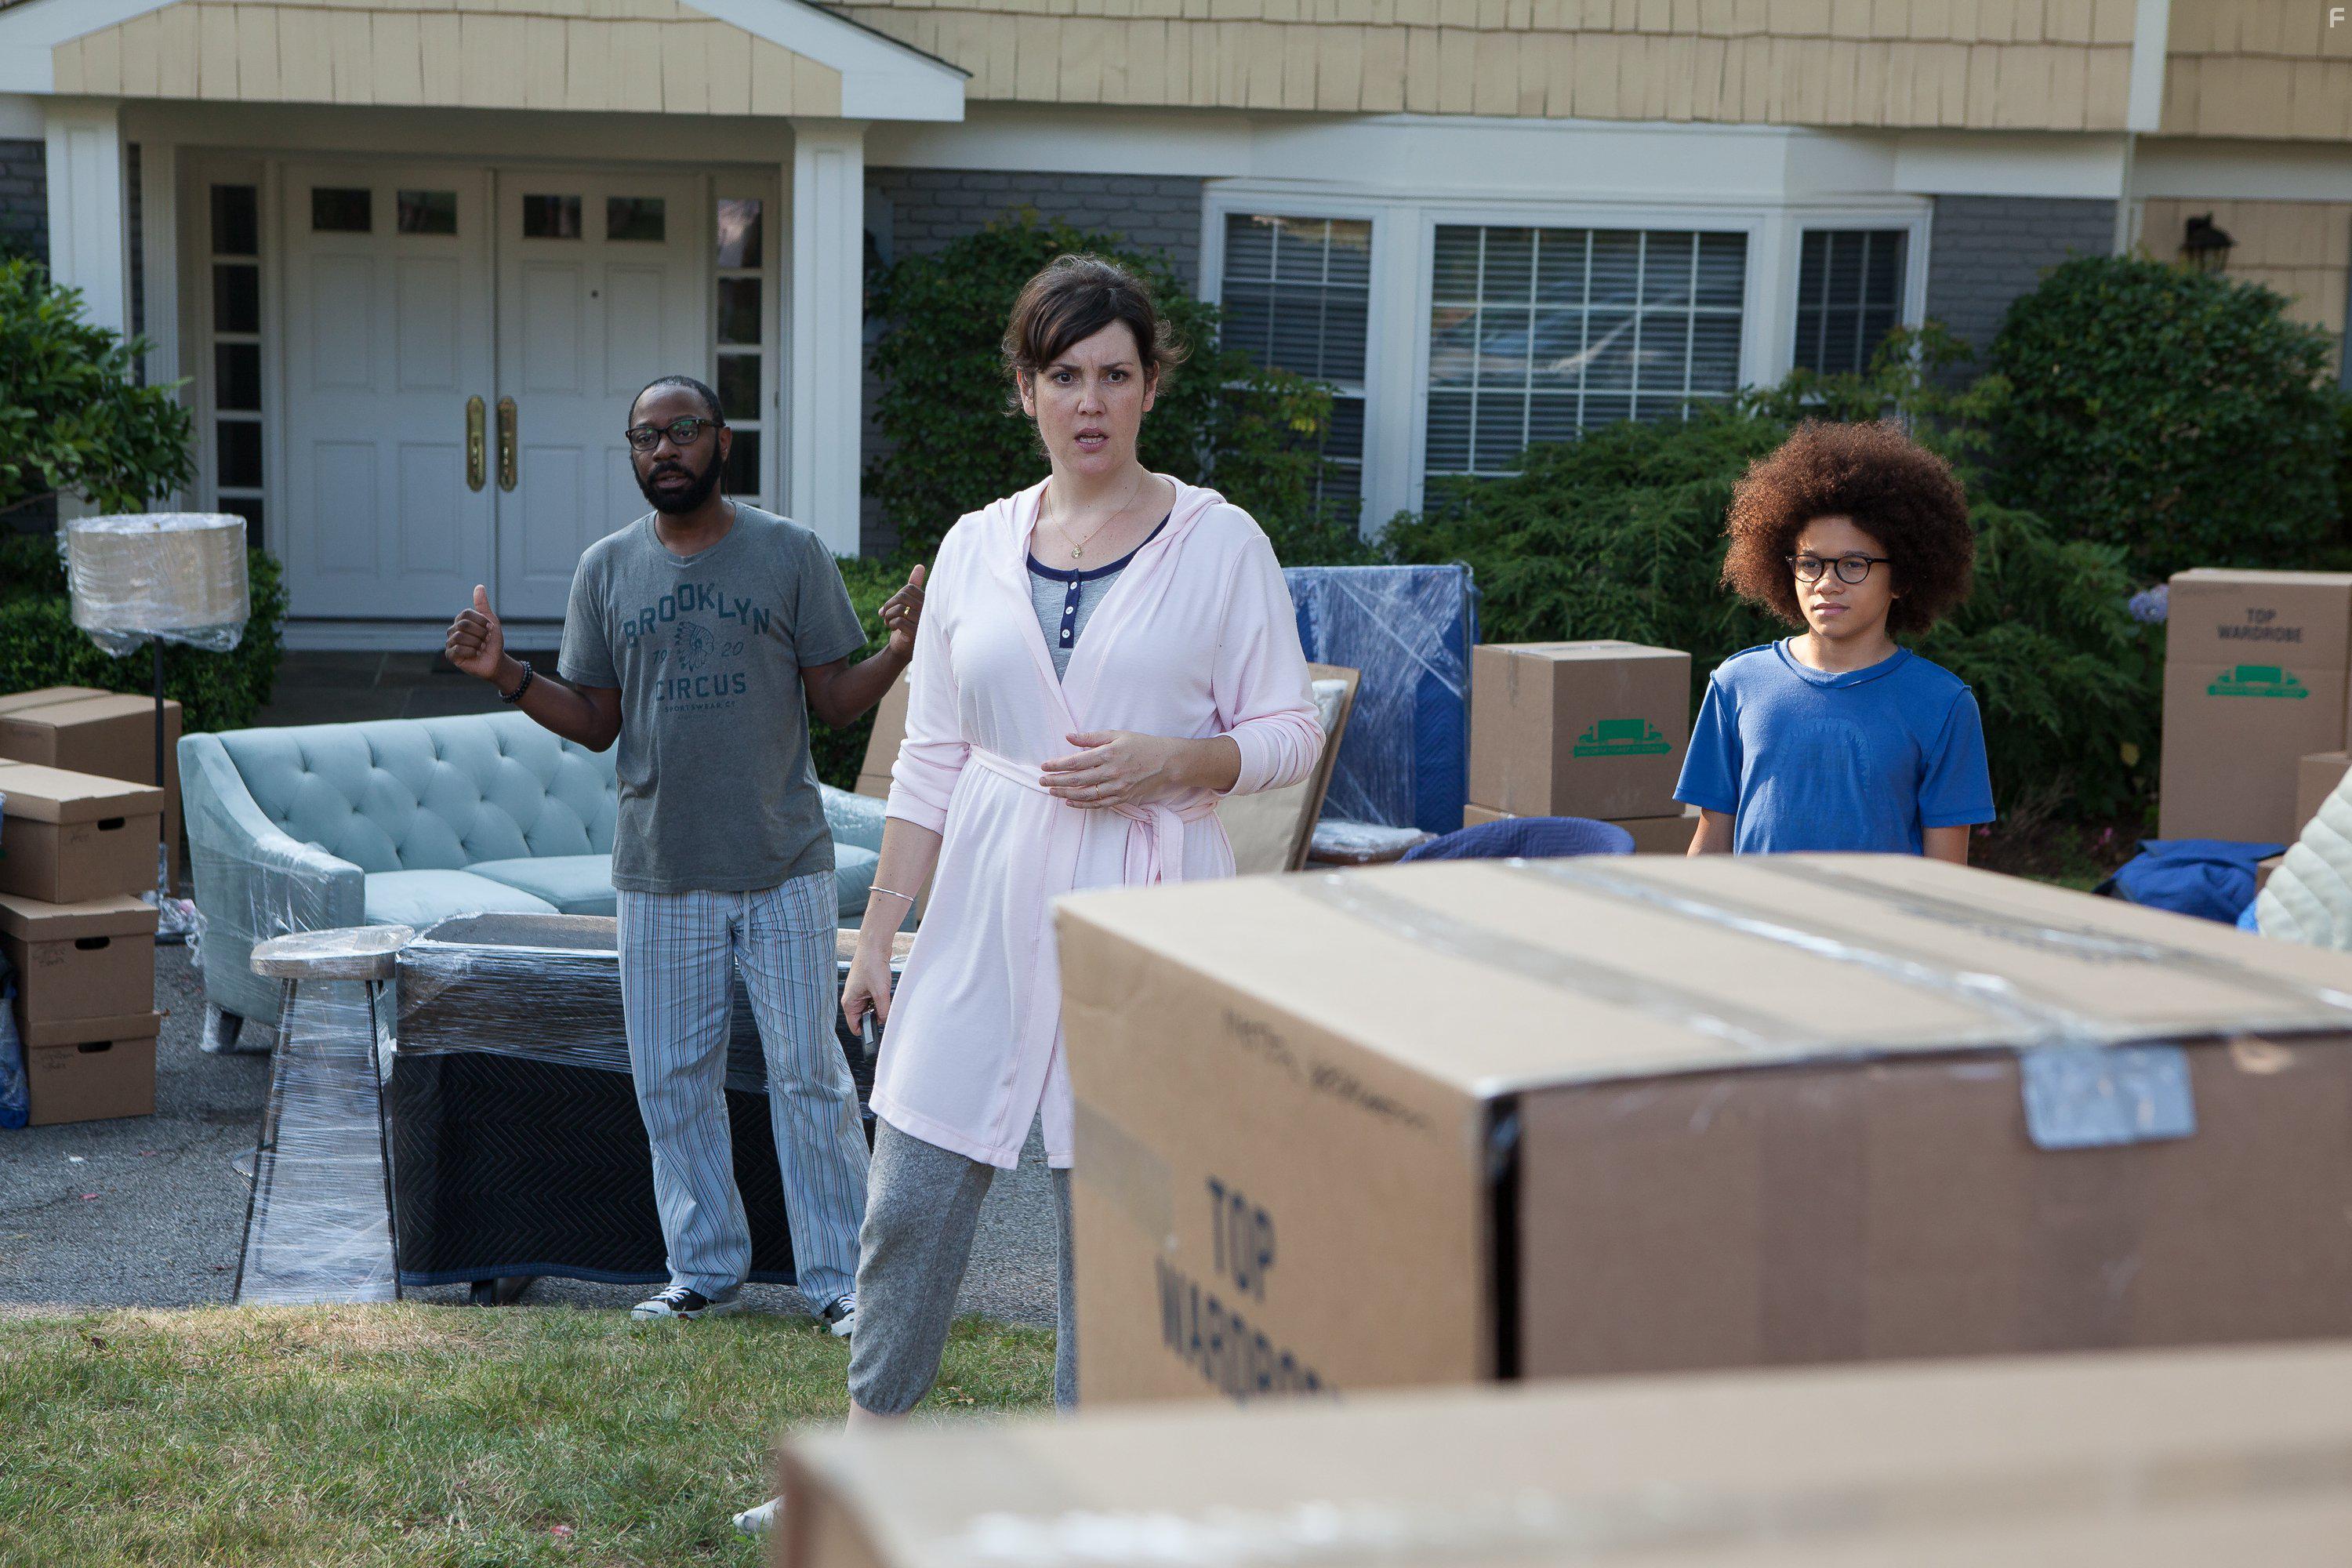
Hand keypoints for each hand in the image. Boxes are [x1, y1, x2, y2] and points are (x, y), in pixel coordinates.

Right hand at [446, 585, 508, 683]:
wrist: (496, 661)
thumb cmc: (493, 642)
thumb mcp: (491, 621)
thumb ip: (483, 605)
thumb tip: (479, 586)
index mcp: (461, 620)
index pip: (467, 614)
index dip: (481, 621)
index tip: (490, 629)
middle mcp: (453, 630)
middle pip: (464, 625)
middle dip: (480, 633)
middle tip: (486, 640)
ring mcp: (450, 642)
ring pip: (461, 637)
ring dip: (477, 643)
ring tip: (481, 648)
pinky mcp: (450, 655)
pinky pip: (458, 649)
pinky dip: (472, 651)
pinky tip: (476, 654)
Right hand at [841, 940, 894, 1036]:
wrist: (874, 945)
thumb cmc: (871, 965)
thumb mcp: (880, 992)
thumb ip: (883, 1010)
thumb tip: (885, 1021)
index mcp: (849, 1003)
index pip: (855, 1027)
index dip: (867, 1031)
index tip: (879, 1033)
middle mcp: (852, 999)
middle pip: (865, 1018)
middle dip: (876, 1016)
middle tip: (885, 1009)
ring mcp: (860, 993)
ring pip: (871, 1008)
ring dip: (880, 1006)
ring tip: (885, 996)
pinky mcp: (868, 987)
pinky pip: (875, 999)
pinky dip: (882, 998)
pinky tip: (885, 990)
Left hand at [880, 564, 924, 658]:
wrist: (904, 648)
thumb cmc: (908, 624)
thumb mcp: (910, 604)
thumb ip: (915, 586)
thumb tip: (920, 566)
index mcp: (928, 602)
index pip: (909, 588)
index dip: (896, 595)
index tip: (889, 606)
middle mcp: (929, 612)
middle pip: (902, 597)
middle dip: (888, 605)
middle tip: (884, 614)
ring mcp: (924, 623)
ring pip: (899, 609)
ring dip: (888, 615)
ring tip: (888, 622)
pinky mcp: (917, 634)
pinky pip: (899, 621)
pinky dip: (891, 624)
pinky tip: (892, 628)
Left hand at [1039, 730, 1186, 808]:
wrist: (1166, 761)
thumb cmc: (1140, 744)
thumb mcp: (1116, 734)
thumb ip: (1091, 737)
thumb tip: (1068, 737)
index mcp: (1108, 754)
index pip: (1076, 761)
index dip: (1057, 764)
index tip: (1044, 765)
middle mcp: (1111, 772)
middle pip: (1077, 779)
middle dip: (1056, 780)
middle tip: (1041, 781)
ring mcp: (1117, 787)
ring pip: (1085, 794)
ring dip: (1065, 793)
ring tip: (1052, 791)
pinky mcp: (1123, 797)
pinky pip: (1099, 804)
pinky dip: (1083, 804)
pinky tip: (1070, 801)